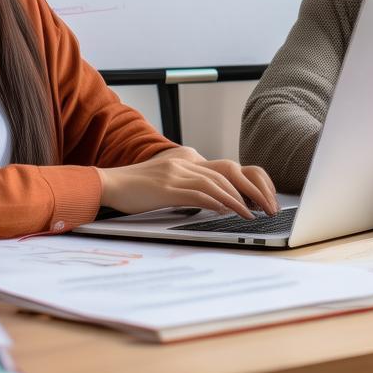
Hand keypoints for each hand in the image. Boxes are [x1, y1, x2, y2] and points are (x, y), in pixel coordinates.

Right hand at [97, 146, 278, 218]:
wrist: (109, 184)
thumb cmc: (136, 187)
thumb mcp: (166, 179)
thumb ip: (188, 183)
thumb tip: (212, 200)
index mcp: (186, 157)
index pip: (222, 169)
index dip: (242, 184)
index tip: (255, 199)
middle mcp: (184, 161)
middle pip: (225, 173)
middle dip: (248, 191)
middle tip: (263, 206)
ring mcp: (176, 172)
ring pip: (215, 184)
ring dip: (236, 200)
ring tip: (250, 214)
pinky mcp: (167, 187)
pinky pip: (198, 193)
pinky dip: (216, 202)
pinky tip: (226, 211)